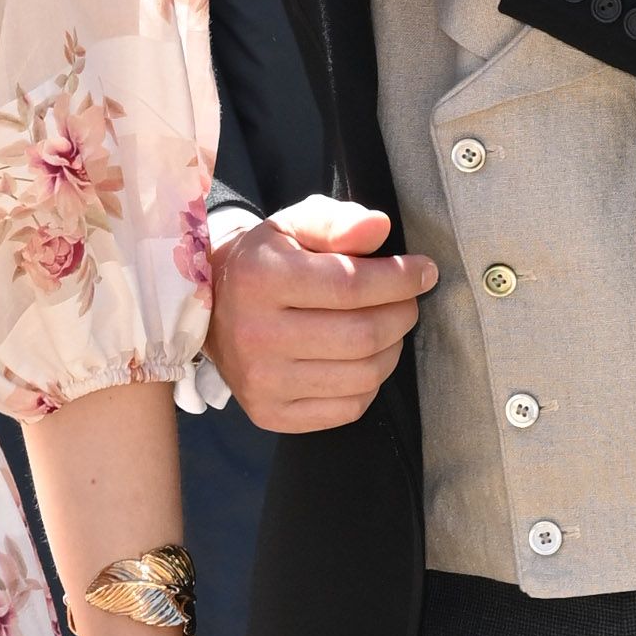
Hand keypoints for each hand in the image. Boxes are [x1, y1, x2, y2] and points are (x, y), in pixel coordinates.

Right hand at [208, 193, 434, 434]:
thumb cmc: (265, 262)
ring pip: (363, 375)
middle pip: (363, 335)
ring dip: (392, 349)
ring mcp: (262, 381)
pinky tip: (363, 360)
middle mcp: (256, 334)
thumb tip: (380, 228)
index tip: (424, 272)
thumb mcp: (293, 226)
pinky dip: (370, 384)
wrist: (210, 310)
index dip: (401, 279)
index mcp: (261, 279)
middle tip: (407, 301)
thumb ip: (336, 222)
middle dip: (402, 314)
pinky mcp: (270, 414)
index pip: (352, 285)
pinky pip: (348, 408)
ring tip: (388, 328)